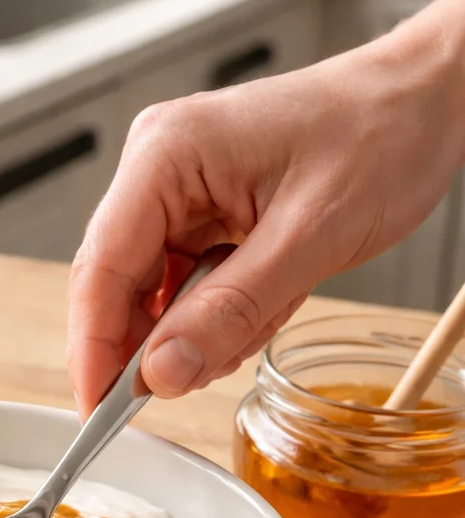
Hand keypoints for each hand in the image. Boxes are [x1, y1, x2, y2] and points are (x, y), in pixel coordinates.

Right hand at [68, 0, 464, 416]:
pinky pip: (188, 286)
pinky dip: (224, 311)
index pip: (102, 267)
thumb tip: (161, 372)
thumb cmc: (380, 136)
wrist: (424, 104)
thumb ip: (230, 310)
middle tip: (199, 374)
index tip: (99, 413)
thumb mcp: (310, 237)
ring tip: (271, 305)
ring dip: (204, 326)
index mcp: (167, 155)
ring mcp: (178, 191)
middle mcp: (159, 169)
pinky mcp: (202, 212)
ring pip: (156, 295)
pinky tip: (268, 297)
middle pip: (119, 285)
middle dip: (159, 341)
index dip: (93, 347)